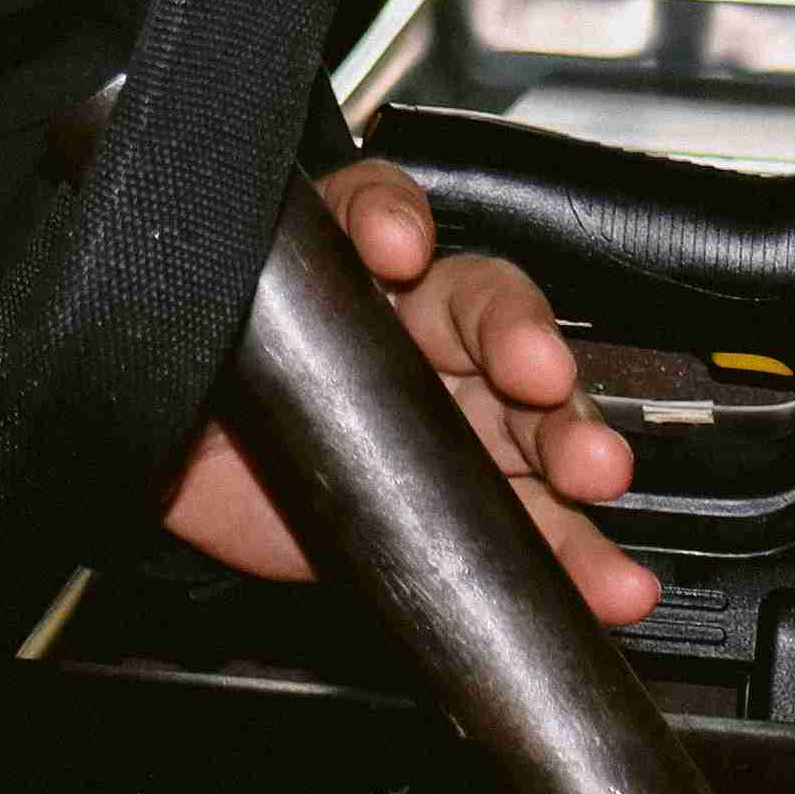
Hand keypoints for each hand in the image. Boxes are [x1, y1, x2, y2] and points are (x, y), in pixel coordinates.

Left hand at [157, 161, 663, 623]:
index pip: (376, 211)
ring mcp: (451, 420)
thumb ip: (199, 302)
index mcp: (347, 270)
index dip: (389, 220)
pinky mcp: (468, 508)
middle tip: (535, 374)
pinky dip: (579, 559)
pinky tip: (614, 582)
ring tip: (593, 472)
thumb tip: (181, 288)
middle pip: (485, 310)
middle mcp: (413, 330)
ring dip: (571, 443)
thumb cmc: (198, 382)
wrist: (186, 488)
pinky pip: (536, 528)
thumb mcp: (188, 330)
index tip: (392, 249)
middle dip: (518, 339)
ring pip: (530, 417)